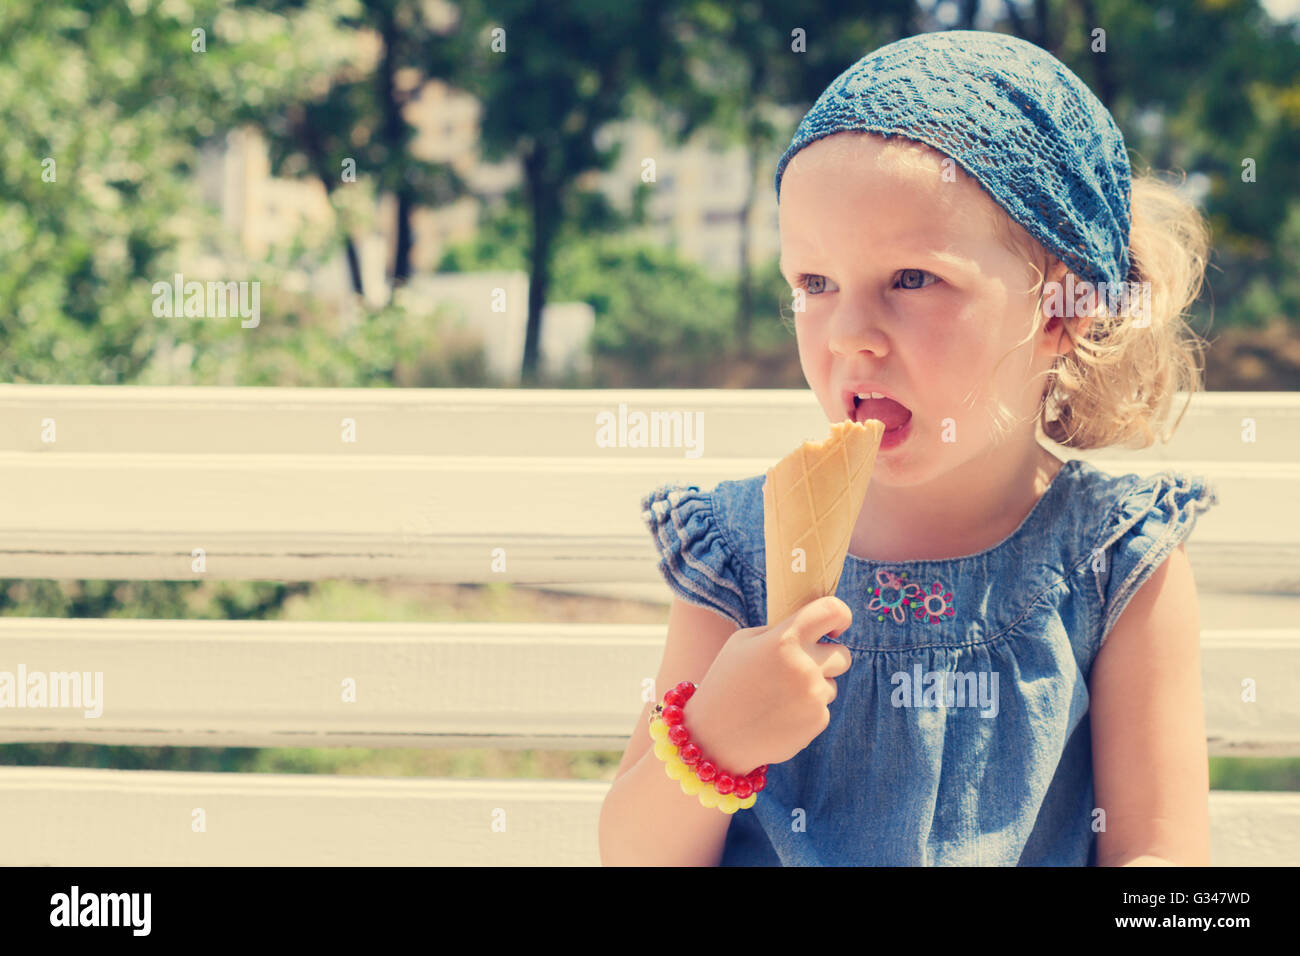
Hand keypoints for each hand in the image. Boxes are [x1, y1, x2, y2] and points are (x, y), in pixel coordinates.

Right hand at [683, 596, 852, 773]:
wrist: (715, 736)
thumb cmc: (726, 682)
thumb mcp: (743, 643)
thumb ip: (780, 631)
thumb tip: (812, 627)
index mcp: (786, 639)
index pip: (833, 611)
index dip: (841, 615)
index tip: (835, 626)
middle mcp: (805, 666)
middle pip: (843, 654)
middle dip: (827, 658)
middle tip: (801, 666)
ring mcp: (814, 696)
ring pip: (831, 684)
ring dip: (813, 687)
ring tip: (778, 697)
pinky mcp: (818, 721)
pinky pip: (822, 708)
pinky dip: (805, 710)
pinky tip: (778, 715)